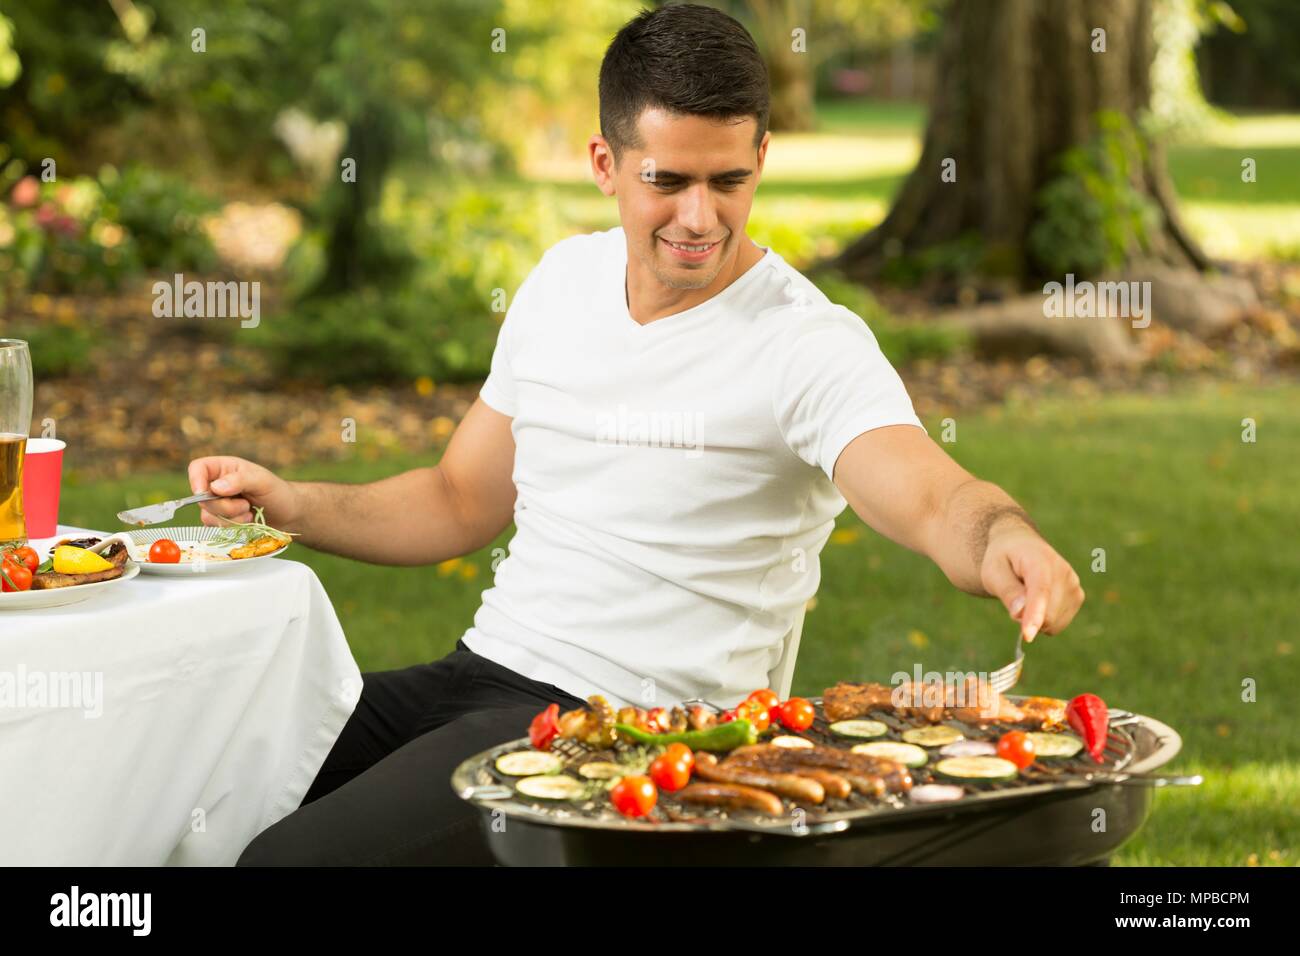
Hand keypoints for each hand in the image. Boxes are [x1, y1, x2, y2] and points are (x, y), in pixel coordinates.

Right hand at [186, 455, 298, 529]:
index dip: (196, 480)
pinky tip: (248, 521)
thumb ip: (240, 480)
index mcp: (224, 469)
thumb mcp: (262, 481)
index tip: (204, 493)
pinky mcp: (221, 521)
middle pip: (202, 499)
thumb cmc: (277, 492)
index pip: (198, 469)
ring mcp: (218, 505)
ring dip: (231, 519)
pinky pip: (216, 528)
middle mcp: (217, 485)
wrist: (288, 514)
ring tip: (250, 512)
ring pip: (208, 516)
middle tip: (245, 505)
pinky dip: (233, 527)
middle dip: (224, 507)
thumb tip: (216, 487)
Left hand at [980, 518, 1084, 641]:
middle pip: (1047, 614)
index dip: (1034, 615)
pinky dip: (1044, 621)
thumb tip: (1020, 613)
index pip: (1040, 591)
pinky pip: (1058, 625)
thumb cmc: (1004, 559)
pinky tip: (1038, 601)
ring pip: (1053, 623)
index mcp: (1040, 560)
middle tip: (1013, 598)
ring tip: (1025, 595)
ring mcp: (1074, 584)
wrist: (1021, 546)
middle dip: (1024, 617)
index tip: (1027, 636)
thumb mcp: (993, 571)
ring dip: (1034, 619)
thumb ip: (1007, 591)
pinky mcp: (1078, 597)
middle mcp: (1063, 571)